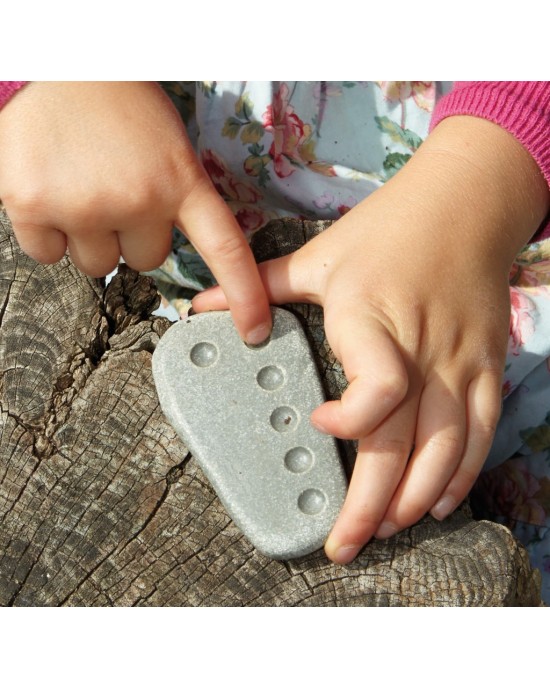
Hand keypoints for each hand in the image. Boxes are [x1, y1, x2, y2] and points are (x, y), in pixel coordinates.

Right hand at [0, 81, 270, 343]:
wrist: (51, 59)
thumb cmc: (113, 97)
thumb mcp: (166, 141)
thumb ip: (173, 195)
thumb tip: (160, 249)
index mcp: (179, 179)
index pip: (224, 248)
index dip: (243, 295)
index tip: (254, 330)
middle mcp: (137, 199)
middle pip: (144, 261)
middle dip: (130, 236)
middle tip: (114, 190)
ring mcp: (85, 206)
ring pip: (97, 265)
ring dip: (89, 238)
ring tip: (79, 185)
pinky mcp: (34, 206)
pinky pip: (47, 254)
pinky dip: (47, 233)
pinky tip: (49, 190)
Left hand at [193, 116, 549, 562]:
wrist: (467, 201)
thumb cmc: (390, 226)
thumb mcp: (321, 253)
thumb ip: (261, 283)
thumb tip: (201, 303)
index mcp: (370, 317)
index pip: (376, 390)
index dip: (349, 422)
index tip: (318, 423)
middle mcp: (420, 347)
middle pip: (403, 442)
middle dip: (370, 504)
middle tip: (344, 544)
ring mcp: (459, 360)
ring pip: (446, 449)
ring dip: (414, 498)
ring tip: (384, 528)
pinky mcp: (487, 364)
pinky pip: (482, 431)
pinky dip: (462, 472)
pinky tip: (438, 501)